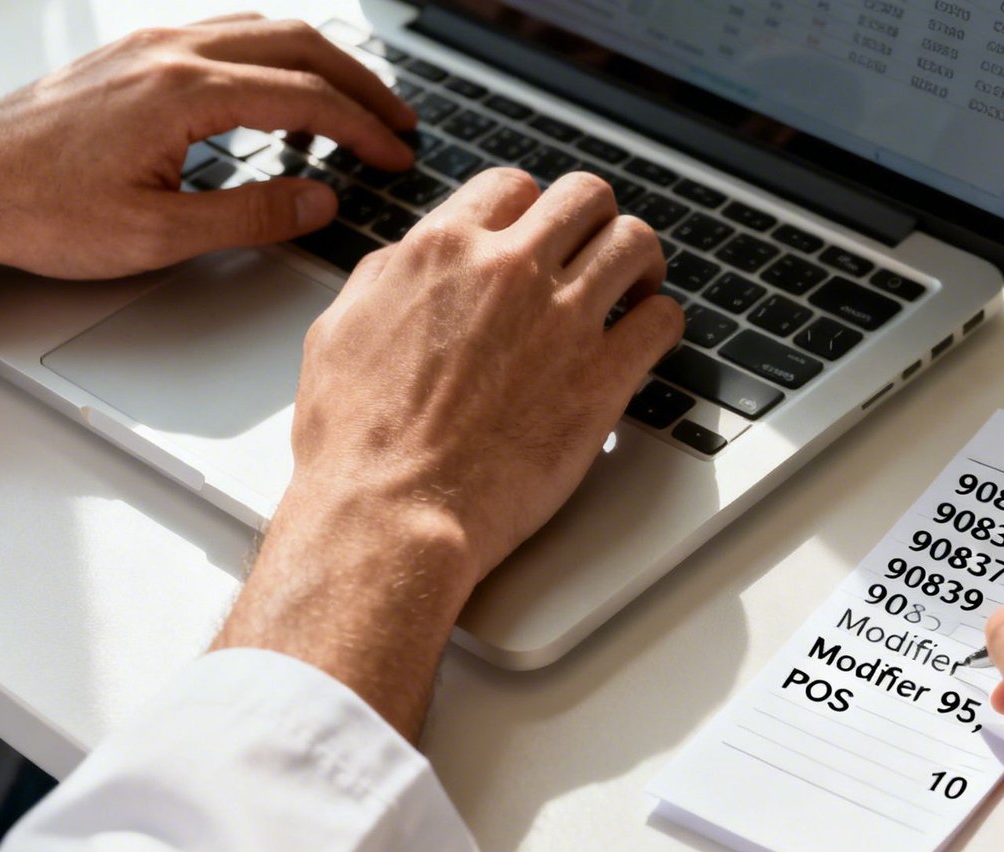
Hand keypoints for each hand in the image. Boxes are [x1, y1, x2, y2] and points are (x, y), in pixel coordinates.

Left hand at [0, 14, 414, 278]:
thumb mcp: (159, 234)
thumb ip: (252, 217)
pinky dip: (275, 56)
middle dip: (361, 85)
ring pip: (264, 29)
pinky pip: (227, 34)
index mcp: (184, 93)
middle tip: (399, 123)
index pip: (305, 98)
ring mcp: (150, 44)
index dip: (364, 129)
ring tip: (355, 105)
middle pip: (298, 45)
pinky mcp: (133, 53)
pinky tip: (282, 89)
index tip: (397, 156)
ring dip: (322, 64)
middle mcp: (170, 52)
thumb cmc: (43, 210)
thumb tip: (319, 199)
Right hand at [214, 169, 683, 736]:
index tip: (538, 236)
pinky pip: (663, 320)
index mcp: (442, 251)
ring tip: (634, 288)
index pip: (511, 187)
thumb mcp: (340, 331)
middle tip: (594, 253)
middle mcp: (509, 271)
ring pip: (635, 242)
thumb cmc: (357, 441)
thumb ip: (387, 281)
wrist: (393, 512)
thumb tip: (411, 264)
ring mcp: (563, 320)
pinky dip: (661, 321)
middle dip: (592, 221)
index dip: (529, 210)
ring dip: (639, 260)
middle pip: (584, 197)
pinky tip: (646, 337)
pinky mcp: (604, 377)